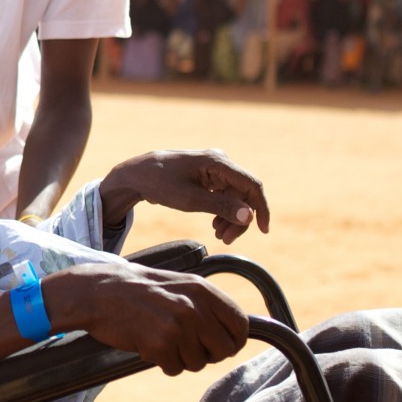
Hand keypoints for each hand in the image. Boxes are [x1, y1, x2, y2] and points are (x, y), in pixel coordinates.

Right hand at [45, 262, 249, 374]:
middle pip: (224, 350)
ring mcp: (178, 326)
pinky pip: (174, 369)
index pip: (240, 325)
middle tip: (187, 347)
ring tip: (161, 340)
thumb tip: (235, 332)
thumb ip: (205, 303)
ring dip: (181, 359)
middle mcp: (194, 307)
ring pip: (198, 363)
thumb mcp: (178, 284)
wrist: (97, 293)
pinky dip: (162, 363)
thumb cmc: (137, 290)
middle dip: (208, 354)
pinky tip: (148, 345)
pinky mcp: (160, 344)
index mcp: (203, 290)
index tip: (220, 345)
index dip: (233, 340)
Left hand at [99, 149, 270, 244]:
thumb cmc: (161, 183)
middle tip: (225, 239)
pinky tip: (215, 225)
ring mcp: (215, 168)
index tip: (263, 230)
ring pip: (235, 197)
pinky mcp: (209, 176)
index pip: (252, 185)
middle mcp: (220, 162)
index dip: (261, 208)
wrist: (138, 175)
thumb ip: (221, 207)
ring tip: (218, 235)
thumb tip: (249, 216)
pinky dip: (223, 211)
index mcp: (218, 161)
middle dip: (239, 218)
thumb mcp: (190, 200)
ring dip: (231, 217)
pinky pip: (225, 195)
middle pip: (244, 194)